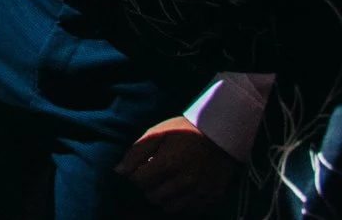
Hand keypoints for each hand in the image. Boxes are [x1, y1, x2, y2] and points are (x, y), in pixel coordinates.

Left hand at [116, 118, 238, 215]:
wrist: (221, 136)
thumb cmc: (184, 132)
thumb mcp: (157, 133)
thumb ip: (136, 152)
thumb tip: (119, 172)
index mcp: (170, 162)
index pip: (139, 181)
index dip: (136, 175)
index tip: (141, 169)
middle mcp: (185, 180)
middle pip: (153, 196)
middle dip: (149, 187)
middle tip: (154, 175)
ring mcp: (200, 192)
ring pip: (168, 207)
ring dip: (163, 197)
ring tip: (167, 182)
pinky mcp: (211, 198)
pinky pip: (187, 210)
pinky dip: (179, 202)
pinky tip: (180, 188)